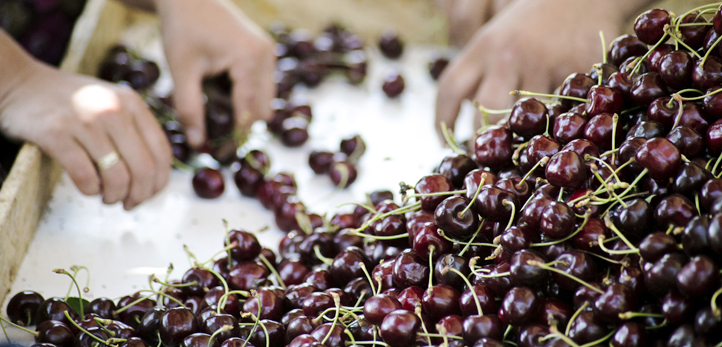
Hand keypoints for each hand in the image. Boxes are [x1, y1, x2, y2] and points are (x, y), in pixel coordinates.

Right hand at [0, 42, 170, 209]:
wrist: (22, 83)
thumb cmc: (73, 101)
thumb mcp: (113, 102)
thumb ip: (136, 130)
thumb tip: (156, 176)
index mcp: (133, 104)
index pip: (162, 152)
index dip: (159, 181)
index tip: (149, 194)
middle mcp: (113, 110)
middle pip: (144, 169)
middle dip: (140, 195)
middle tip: (129, 203)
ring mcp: (85, 121)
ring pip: (117, 177)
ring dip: (115, 196)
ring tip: (108, 197)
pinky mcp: (56, 134)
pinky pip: (85, 176)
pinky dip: (91, 190)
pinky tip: (89, 188)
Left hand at [155, 0, 275, 146]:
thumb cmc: (182, 29)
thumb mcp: (181, 71)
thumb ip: (189, 109)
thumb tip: (197, 144)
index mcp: (249, 60)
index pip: (248, 112)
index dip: (235, 137)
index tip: (220, 155)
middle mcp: (267, 57)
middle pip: (263, 110)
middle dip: (242, 127)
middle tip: (216, 141)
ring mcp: (270, 54)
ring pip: (265, 101)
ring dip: (244, 112)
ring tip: (215, 114)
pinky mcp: (266, 53)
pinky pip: (262, 87)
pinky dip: (245, 97)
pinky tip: (220, 93)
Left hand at [435, 0, 643, 138]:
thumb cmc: (535, 22)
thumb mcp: (498, 36)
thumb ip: (481, 72)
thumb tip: (467, 120)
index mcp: (484, 46)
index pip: (450, 88)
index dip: (442, 121)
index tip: (444, 146)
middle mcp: (509, 55)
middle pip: (486, 113)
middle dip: (484, 143)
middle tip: (487, 163)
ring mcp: (544, 62)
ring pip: (529, 119)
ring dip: (526, 141)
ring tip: (527, 155)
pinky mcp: (579, 68)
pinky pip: (568, 110)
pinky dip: (564, 125)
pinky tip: (566, 133)